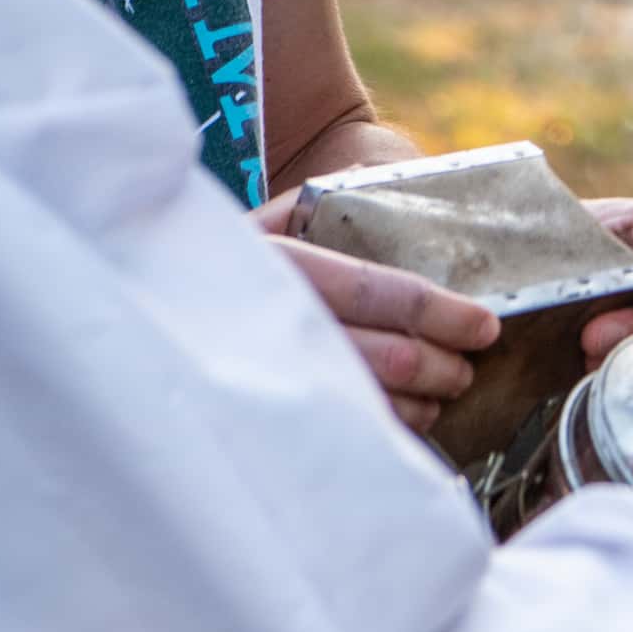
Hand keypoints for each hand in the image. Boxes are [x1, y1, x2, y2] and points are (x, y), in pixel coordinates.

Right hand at [251, 204, 500, 435]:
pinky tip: (402, 418)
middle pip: (381, 355)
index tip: (484, 326)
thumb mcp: (278, 214)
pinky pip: (334, 435)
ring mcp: (253, 372)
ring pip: (362, 402)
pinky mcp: (250, 414)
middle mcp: (262, 316)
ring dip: (417, 402)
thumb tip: (412, 197)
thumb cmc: (235, 247)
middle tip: (465, 366)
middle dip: (438, 365)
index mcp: (274, 259)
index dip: (440, 312)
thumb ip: (341, 203)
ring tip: (440, 391)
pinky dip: (381, 430)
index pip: (376, 290)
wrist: (148, 281)